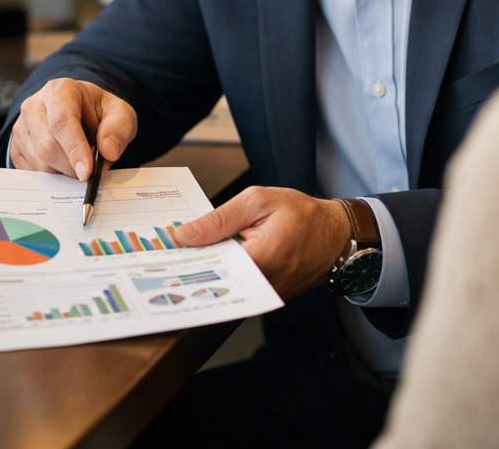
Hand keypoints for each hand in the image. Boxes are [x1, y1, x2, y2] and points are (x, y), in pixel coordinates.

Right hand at [9, 79, 136, 179]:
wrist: (80, 113)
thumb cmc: (98, 112)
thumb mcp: (120, 113)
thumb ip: (119, 128)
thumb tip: (108, 152)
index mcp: (60, 90)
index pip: (62, 122)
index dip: (74, 149)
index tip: (87, 172)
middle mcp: (34, 105)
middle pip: (47, 146)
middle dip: (72, 167)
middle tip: (91, 171)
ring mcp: (21, 126)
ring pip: (39, 162)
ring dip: (63, 173)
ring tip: (78, 161)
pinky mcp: (15, 147)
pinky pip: (31, 171)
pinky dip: (51, 177)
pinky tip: (64, 165)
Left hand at [175, 186, 350, 299]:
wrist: (335, 234)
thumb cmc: (302, 214)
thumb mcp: (258, 201)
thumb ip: (220, 219)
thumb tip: (185, 234)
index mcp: (263, 258)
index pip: (214, 266)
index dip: (186, 259)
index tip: (163, 254)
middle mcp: (265, 284)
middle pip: (216, 281)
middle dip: (191, 267)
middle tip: (165, 257)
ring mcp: (267, 295)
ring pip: (225, 286)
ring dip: (206, 271)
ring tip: (185, 256)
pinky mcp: (267, 296)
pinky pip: (237, 288)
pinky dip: (222, 274)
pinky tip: (209, 260)